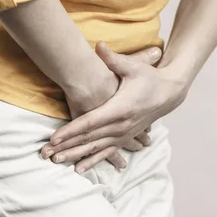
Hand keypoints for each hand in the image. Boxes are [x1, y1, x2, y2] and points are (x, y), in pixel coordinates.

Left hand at [44, 41, 187, 173]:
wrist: (169, 93)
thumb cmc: (149, 78)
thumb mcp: (133, 67)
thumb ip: (114, 59)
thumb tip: (99, 46)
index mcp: (120, 108)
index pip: (91, 122)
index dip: (71, 130)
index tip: (54, 137)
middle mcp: (120, 126)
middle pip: (89, 139)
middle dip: (67, 146)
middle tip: (47, 153)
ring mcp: (123, 134)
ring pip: (95, 148)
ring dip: (75, 155)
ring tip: (57, 161)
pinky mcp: (125, 138)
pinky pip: (107, 153)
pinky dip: (92, 161)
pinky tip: (79, 169)